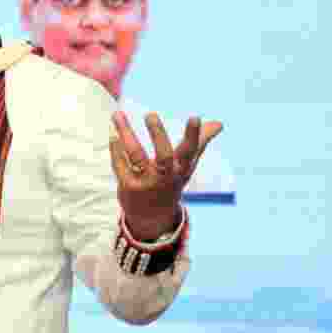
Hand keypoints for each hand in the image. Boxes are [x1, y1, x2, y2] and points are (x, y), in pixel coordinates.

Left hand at [110, 111, 222, 239]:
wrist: (153, 218)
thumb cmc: (171, 182)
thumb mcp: (186, 166)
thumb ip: (200, 142)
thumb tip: (219, 123)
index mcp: (181, 169)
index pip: (190, 151)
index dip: (194, 135)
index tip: (195, 117)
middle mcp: (166, 176)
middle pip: (164, 155)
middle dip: (158, 135)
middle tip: (151, 114)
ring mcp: (147, 182)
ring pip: (136, 156)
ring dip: (126, 134)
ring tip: (117, 114)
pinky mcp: (129, 186)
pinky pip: (120, 165)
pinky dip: (116, 149)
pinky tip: (112, 134)